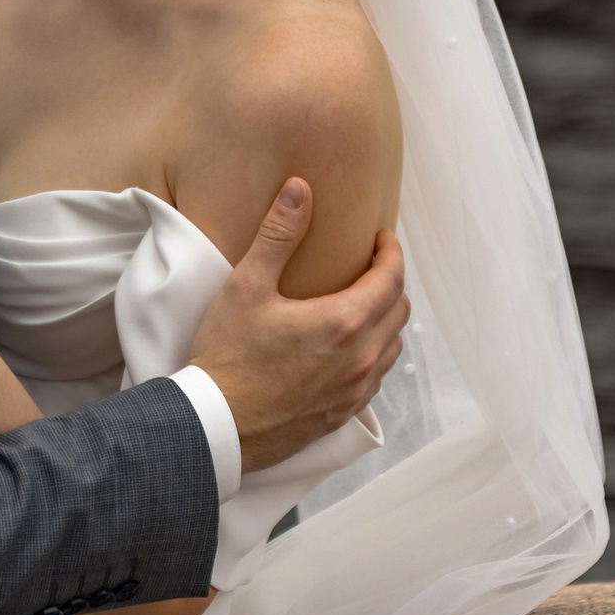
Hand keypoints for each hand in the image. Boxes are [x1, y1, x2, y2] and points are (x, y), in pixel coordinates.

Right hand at [184, 179, 408, 471]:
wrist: (215, 425)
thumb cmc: (227, 355)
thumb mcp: (247, 285)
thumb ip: (278, 235)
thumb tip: (298, 189)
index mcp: (344, 323)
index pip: (391, 278)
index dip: (391, 252)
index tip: (380, 238)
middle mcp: (360, 359)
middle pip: (399, 311)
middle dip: (390, 282)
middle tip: (369, 265)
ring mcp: (354, 392)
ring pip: (392, 347)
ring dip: (385, 320)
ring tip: (361, 303)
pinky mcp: (342, 414)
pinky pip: (376, 378)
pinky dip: (373, 353)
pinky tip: (348, 347)